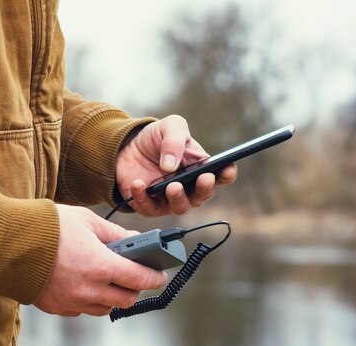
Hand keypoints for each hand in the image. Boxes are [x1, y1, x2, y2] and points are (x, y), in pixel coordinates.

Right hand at [34, 204, 166, 316]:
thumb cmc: (48, 227)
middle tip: (133, 274)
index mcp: (100, 265)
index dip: (154, 278)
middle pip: (126, 299)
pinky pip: (82, 310)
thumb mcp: (86, 220)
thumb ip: (115, 233)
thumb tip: (136, 240)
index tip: (160, 276)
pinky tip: (83, 283)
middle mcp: (88, 289)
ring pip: (105, 308)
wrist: (7, 242)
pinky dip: (89, 300)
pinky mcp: (56, 307)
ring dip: (112, 295)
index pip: (139, 279)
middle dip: (134, 288)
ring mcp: (71, 302)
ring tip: (107, 278)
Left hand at [116, 115, 237, 215]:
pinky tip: (139, 184)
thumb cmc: (156, 138)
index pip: (221, 175)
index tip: (228, 169)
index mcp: (201, 167)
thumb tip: (170, 165)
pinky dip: (144, 198)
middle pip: (203, 195)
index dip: (227, 174)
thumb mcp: (170, 127)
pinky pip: (149, 208)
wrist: (127, 146)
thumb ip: (174, 140)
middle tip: (204, 178)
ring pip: (181, 207)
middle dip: (205, 188)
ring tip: (172, 185)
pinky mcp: (150, 205)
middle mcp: (189, 186)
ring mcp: (170, 198)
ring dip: (178, 198)